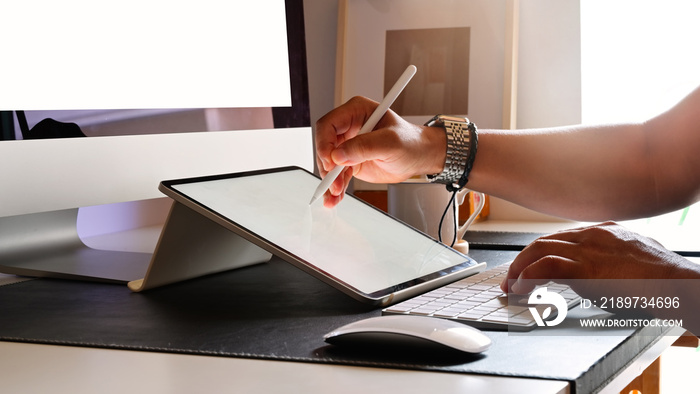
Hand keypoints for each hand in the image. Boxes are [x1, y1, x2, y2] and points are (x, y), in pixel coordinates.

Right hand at [315, 96, 445, 207]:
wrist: (419, 157)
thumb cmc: (411, 142)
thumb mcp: (391, 143)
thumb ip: (364, 147)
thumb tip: (338, 155)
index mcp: (356, 112)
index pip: (328, 124)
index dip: (325, 144)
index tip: (331, 162)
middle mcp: (349, 127)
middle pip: (325, 145)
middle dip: (327, 167)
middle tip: (333, 183)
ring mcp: (348, 145)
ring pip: (328, 163)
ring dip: (330, 181)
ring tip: (334, 196)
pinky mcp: (350, 161)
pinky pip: (337, 175)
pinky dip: (335, 187)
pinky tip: (335, 197)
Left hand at [500, 222, 699, 332]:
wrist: (679, 283)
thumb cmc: (664, 278)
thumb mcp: (635, 260)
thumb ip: (614, 261)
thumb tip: (602, 274)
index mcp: (604, 232)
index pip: (561, 237)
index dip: (540, 252)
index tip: (529, 265)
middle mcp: (592, 235)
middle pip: (544, 241)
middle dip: (523, 260)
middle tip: (511, 277)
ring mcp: (588, 249)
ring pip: (540, 250)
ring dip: (519, 269)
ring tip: (511, 285)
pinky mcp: (586, 267)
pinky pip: (545, 268)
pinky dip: (529, 277)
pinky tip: (522, 288)